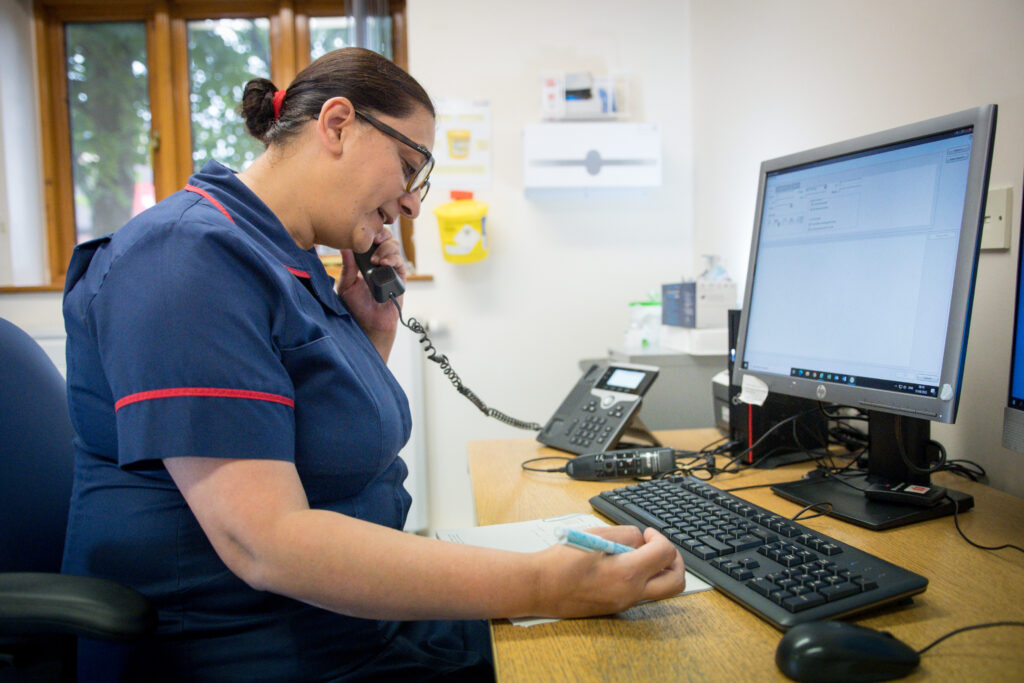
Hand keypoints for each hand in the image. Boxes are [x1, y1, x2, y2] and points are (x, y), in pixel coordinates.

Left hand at [335, 230, 406, 345]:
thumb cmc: (356, 306)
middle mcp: (380, 261)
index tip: (363, 232)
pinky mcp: (400, 278)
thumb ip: (348, 265)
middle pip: (385, 237)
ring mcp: (391, 268)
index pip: (371, 238)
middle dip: (380, 235)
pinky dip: (393, 259)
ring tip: (376, 260)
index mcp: (366, 259)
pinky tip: (384, 264)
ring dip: (385, 249)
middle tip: (373, 240)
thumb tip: (343, 246)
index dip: (370, 231)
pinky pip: (400, 262)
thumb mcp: (346, 284)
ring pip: (394, 247)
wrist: (368, 324)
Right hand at [530, 526, 685, 618]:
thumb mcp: (595, 536)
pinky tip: (623, 566)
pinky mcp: (616, 608)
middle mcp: (631, 593)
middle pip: (675, 581)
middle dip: (675, 560)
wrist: (539, 587)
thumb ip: (625, 535)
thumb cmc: (561, 561)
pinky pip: (642, 594)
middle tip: (659, 547)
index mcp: (627, 573)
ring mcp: (624, 604)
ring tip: (640, 556)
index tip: (647, 533)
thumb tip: (640, 540)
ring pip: (661, 590)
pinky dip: (643, 579)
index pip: (665, 554)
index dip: (660, 538)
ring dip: (660, 571)